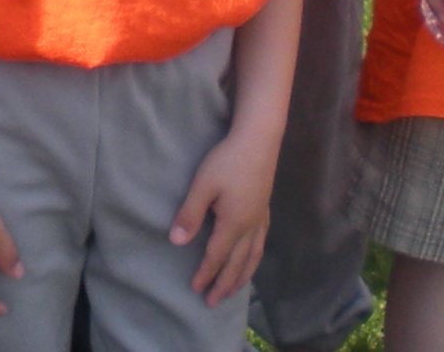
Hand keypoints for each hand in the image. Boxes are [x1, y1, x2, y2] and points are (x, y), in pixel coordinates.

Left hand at [171, 128, 277, 306]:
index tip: (195, 289)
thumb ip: (190, 214)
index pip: (217, 256)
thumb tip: (177, 242)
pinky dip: (254, 259)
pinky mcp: (265, 209)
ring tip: (233, 290)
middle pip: (237, 264)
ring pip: (252, 257)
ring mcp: (260, 219)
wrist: (259, 140)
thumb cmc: (227, 160)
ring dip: (242, 277)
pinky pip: (261, 244)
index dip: (205, 274)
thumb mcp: (203, 185)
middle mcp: (250, 227)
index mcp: (233, 224)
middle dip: (224, 284)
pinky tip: (251, 259)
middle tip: (212, 302)